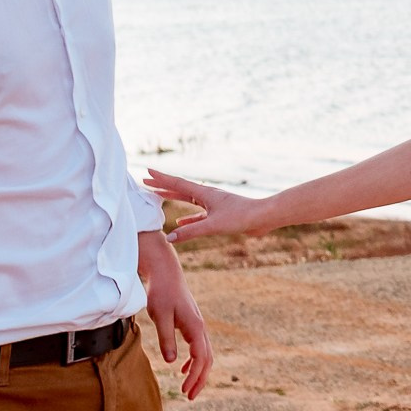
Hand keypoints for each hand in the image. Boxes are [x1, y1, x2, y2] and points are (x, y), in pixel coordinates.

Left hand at [140, 231, 214, 399]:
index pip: (200, 358)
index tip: (185, 390)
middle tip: (189, 396)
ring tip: (187, 389)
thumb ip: (166, 338)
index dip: (194, 376)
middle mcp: (200, 328)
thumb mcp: (160, 316)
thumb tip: (171, 361)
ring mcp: (198, 326)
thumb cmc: (162, 292)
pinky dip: (193, 361)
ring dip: (198, 372)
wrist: (166, 273)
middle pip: (207, 359)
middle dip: (200, 379)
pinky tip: (182, 369)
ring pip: (204, 354)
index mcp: (195, 327)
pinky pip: (198, 347)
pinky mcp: (191, 324)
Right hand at [143, 169, 271, 243]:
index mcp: (204, 193)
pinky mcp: (219, 215)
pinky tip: (179, 225)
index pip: (177, 184)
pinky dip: (187, 219)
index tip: (146, 172)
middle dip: (162, 186)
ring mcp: (213, 205)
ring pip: (187, 202)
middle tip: (145, 182)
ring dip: (172, 200)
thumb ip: (191, 232)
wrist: (264, 218)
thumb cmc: (241, 217)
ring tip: (159, 198)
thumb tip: (169, 238)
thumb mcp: (213, 225)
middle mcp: (207, 196)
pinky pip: (197, 216)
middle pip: (179, 189)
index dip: (160, 178)